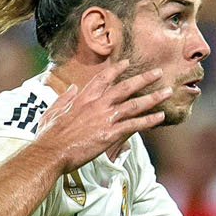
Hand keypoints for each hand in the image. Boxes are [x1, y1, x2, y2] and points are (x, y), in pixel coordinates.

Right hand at [40, 60, 169, 168]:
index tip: (128, 63)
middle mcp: (96, 104)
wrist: (50, 153)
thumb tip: (72, 88)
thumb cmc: (48, 136)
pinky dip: (149, 120)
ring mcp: (105, 118)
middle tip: (158, 72)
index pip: (103, 78)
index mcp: (83, 98)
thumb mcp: (52, 111)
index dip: (117, 69)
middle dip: (143, 78)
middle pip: (125, 87)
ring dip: (153, 97)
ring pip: (134, 104)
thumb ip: (64, 98)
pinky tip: (160, 117)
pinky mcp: (110, 134)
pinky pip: (135, 125)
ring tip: (167, 91)